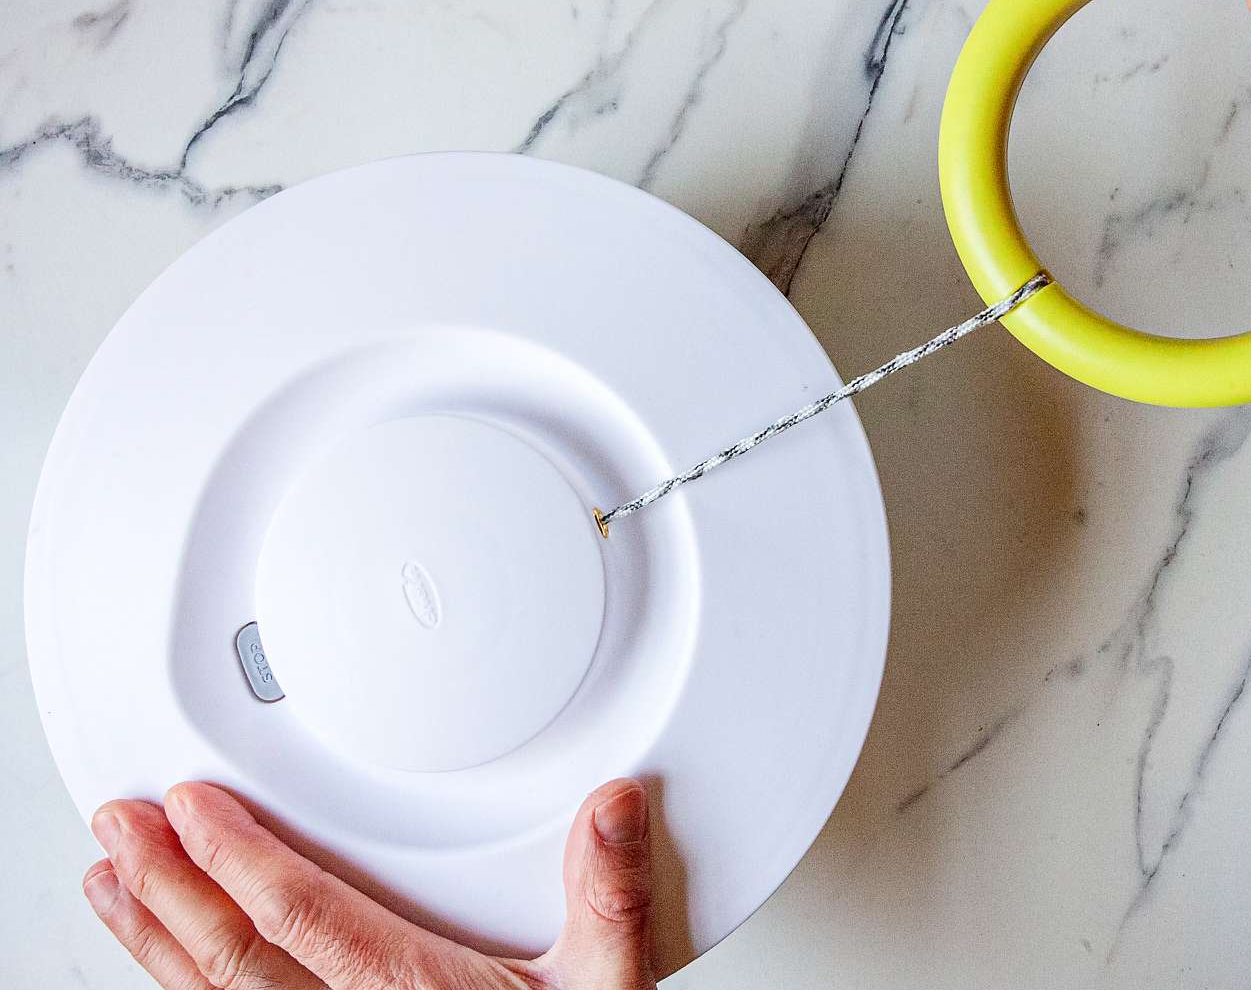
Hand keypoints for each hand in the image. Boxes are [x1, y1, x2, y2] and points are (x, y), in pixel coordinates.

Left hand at [82, 779, 654, 989]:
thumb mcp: (606, 983)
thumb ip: (608, 897)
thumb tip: (610, 808)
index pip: (300, 917)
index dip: (236, 857)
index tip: (194, 806)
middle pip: (232, 959)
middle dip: (169, 886)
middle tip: (122, 829)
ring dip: (155, 940)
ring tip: (113, 888)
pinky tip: (173, 968)